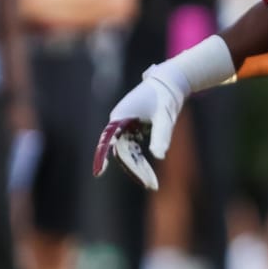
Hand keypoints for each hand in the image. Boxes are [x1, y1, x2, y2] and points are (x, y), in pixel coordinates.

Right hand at [92, 65, 185, 189]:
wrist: (169, 83)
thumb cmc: (165, 98)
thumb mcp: (165, 119)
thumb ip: (161, 136)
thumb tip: (159, 156)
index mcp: (120, 118)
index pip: (109, 142)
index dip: (102, 157)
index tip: (99, 172)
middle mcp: (118, 122)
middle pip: (121, 151)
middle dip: (134, 169)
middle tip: (151, 185)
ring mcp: (123, 126)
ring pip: (127, 153)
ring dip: (138, 169)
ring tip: (153, 185)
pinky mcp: (132, 129)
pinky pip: (133, 150)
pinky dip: (140, 162)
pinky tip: (149, 176)